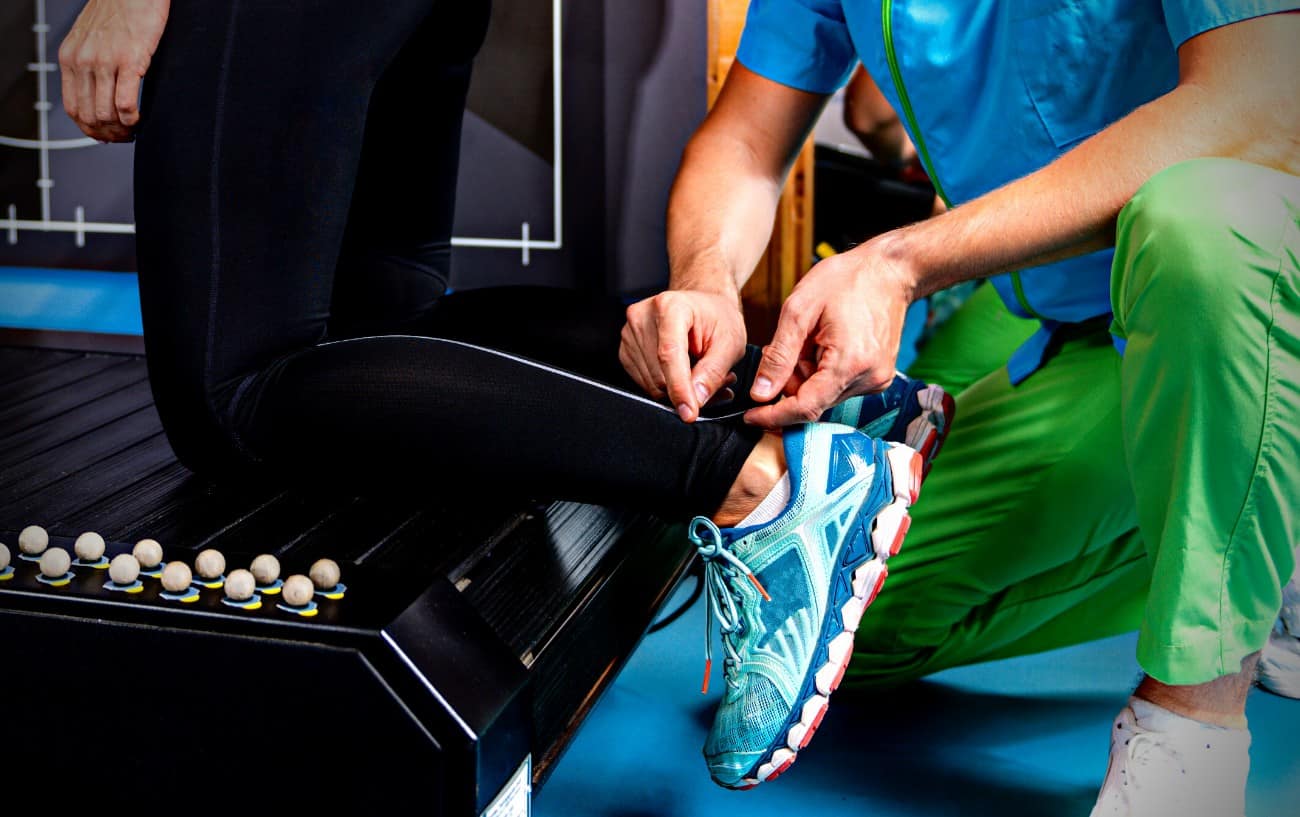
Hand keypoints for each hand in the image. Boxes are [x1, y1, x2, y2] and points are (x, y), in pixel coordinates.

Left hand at [58, 0, 169, 141]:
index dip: (88, 129)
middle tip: (123, 136)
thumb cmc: (118, 11)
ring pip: (106, 114)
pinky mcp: (129, 61)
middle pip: (89, 115)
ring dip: (121, 130)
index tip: (104, 135)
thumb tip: (96, 95)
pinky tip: (140, 117)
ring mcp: (105, 62)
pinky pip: (125, 103)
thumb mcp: (90, 39)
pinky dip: (133, 119)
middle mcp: (83, 61)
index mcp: (70, 57)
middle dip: (107, 134)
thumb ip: (88, 65)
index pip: (72, 107)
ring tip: (133, 128)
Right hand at [620, 289, 746, 421]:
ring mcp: (629, 333)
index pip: (669, 355)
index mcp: (670, 307)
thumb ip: (714, 372)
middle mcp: (642, 317)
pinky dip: (666, 386)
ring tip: (701, 376)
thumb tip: (696, 399)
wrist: (702, 304)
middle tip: (715, 385)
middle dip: (687, 391)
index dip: (680, 388)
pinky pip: (645, 383)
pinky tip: (684, 373)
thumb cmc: (718, 318)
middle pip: (659, 374)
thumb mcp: (731, 342)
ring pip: (651, 384)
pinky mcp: (626, 350)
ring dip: (677, 390)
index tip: (690, 413)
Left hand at [744, 240, 916, 427]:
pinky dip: (823, 371)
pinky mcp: (878, 376)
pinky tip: (826, 343)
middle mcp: (869, 379)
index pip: (805, 407)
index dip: (773, 416)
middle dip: (791, 381)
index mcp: (850, 363)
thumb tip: (760, 393)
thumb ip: (779, 357)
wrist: (888, 270)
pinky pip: (838, 386)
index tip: (750, 416)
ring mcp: (876, 379)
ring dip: (807, 374)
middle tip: (789, 345)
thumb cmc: (845, 280)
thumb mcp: (799, 310)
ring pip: (824, 394)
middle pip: (813, 400)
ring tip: (813, 337)